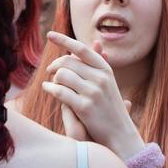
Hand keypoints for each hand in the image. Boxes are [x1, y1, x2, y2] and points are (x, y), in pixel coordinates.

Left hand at [40, 32, 142, 156]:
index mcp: (105, 69)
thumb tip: (79, 46)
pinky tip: (47, 89)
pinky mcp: (85, 107)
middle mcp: (101, 78)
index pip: (81, 49)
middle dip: (55, 64)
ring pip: (62, 75)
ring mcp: (93, 92)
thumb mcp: (106, 82)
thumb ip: (93, 66)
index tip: (50, 35)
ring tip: (52, 83)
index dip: (64, 40)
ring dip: (53, 79)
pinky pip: (60, 91)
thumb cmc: (109, 106)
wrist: (120, 133)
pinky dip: (50, 89)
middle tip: (50, 70)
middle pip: (68, 61)